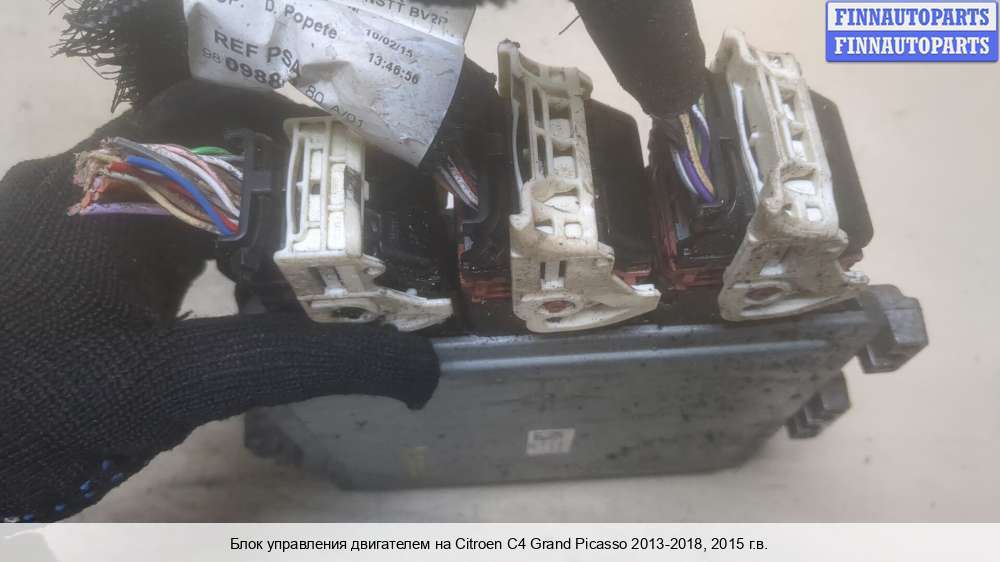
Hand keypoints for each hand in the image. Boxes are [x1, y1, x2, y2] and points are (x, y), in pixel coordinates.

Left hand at [0, 81, 439, 522]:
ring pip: (162, 166)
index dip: (300, 127)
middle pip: (198, 129)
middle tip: (345, 200)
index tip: (363, 162)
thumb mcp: (176, 390)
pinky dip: (189, 221)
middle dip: (275, 156)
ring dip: (232, 189)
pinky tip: (219, 269)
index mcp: (116, 188)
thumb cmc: (37, 409)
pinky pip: (130, 203)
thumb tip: (416, 372)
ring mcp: (50, 202)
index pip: (225, 114)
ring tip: (299, 233)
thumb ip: (297, 364)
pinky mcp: (37, 238)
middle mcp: (81, 174)